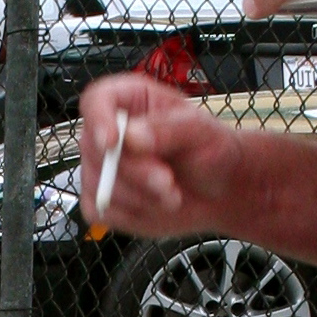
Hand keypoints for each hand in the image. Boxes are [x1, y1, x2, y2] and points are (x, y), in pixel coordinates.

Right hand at [77, 76, 245, 237]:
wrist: (220, 190)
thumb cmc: (211, 150)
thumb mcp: (201, 131)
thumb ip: (168, 129)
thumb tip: (131, 137)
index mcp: (130, 101)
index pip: (96, 100)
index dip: (98, 120)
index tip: (112, 143)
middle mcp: (111, 131)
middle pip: (95, 149)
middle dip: (134, 172)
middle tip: (168, 182)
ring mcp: (102, 167)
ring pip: (99, 185)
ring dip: (139, 197)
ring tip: (173, 196)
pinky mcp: (103, 199)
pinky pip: (100, 210)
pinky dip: (129, 215)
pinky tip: (154, 208)